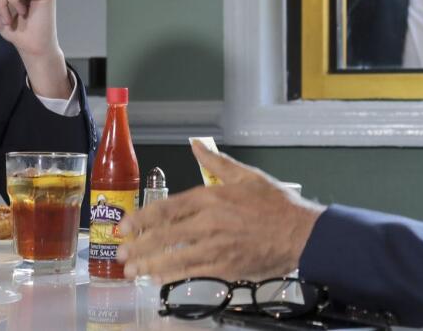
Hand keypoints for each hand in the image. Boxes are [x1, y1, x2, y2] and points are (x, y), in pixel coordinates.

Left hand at [117, 141, 325, 282]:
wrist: (302, 235)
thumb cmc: (277, 205)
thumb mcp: (247, 176)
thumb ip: (217, 162)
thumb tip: (197, 145)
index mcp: (212, 198)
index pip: (167, 209)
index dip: (141, 219)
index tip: (124, 227)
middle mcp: (209, 223)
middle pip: (164, 237)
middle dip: (138, 246)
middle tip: (121, 253)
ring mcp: (216, 248)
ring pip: (174, 259)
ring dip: (149, 265)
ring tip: (131, 270)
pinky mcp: (225, 267)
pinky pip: (192, 273)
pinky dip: (172, 276)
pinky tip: (159, 278)